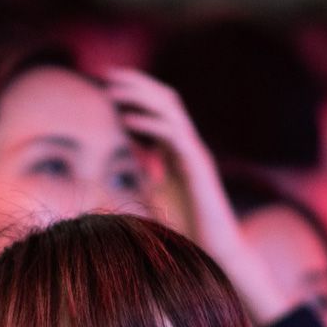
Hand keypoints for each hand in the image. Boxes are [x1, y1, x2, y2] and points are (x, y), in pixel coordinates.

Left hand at [102, 68, 292, 324]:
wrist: (218, 252)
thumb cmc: (190, 230)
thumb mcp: (158, 197)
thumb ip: (146, 175)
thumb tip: (127, 164)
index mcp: (179, 151)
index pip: (160, 109)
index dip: (137, 92)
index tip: (108, 81)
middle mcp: (190, 146)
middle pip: (167, 101)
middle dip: (138, 84)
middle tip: (109, 74)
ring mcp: (196, 154)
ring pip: (172, 112)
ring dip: (141, 97)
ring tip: (113, 90)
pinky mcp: (198, 167)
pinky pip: (174, 137)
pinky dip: (150, 124)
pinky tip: (127, 120)